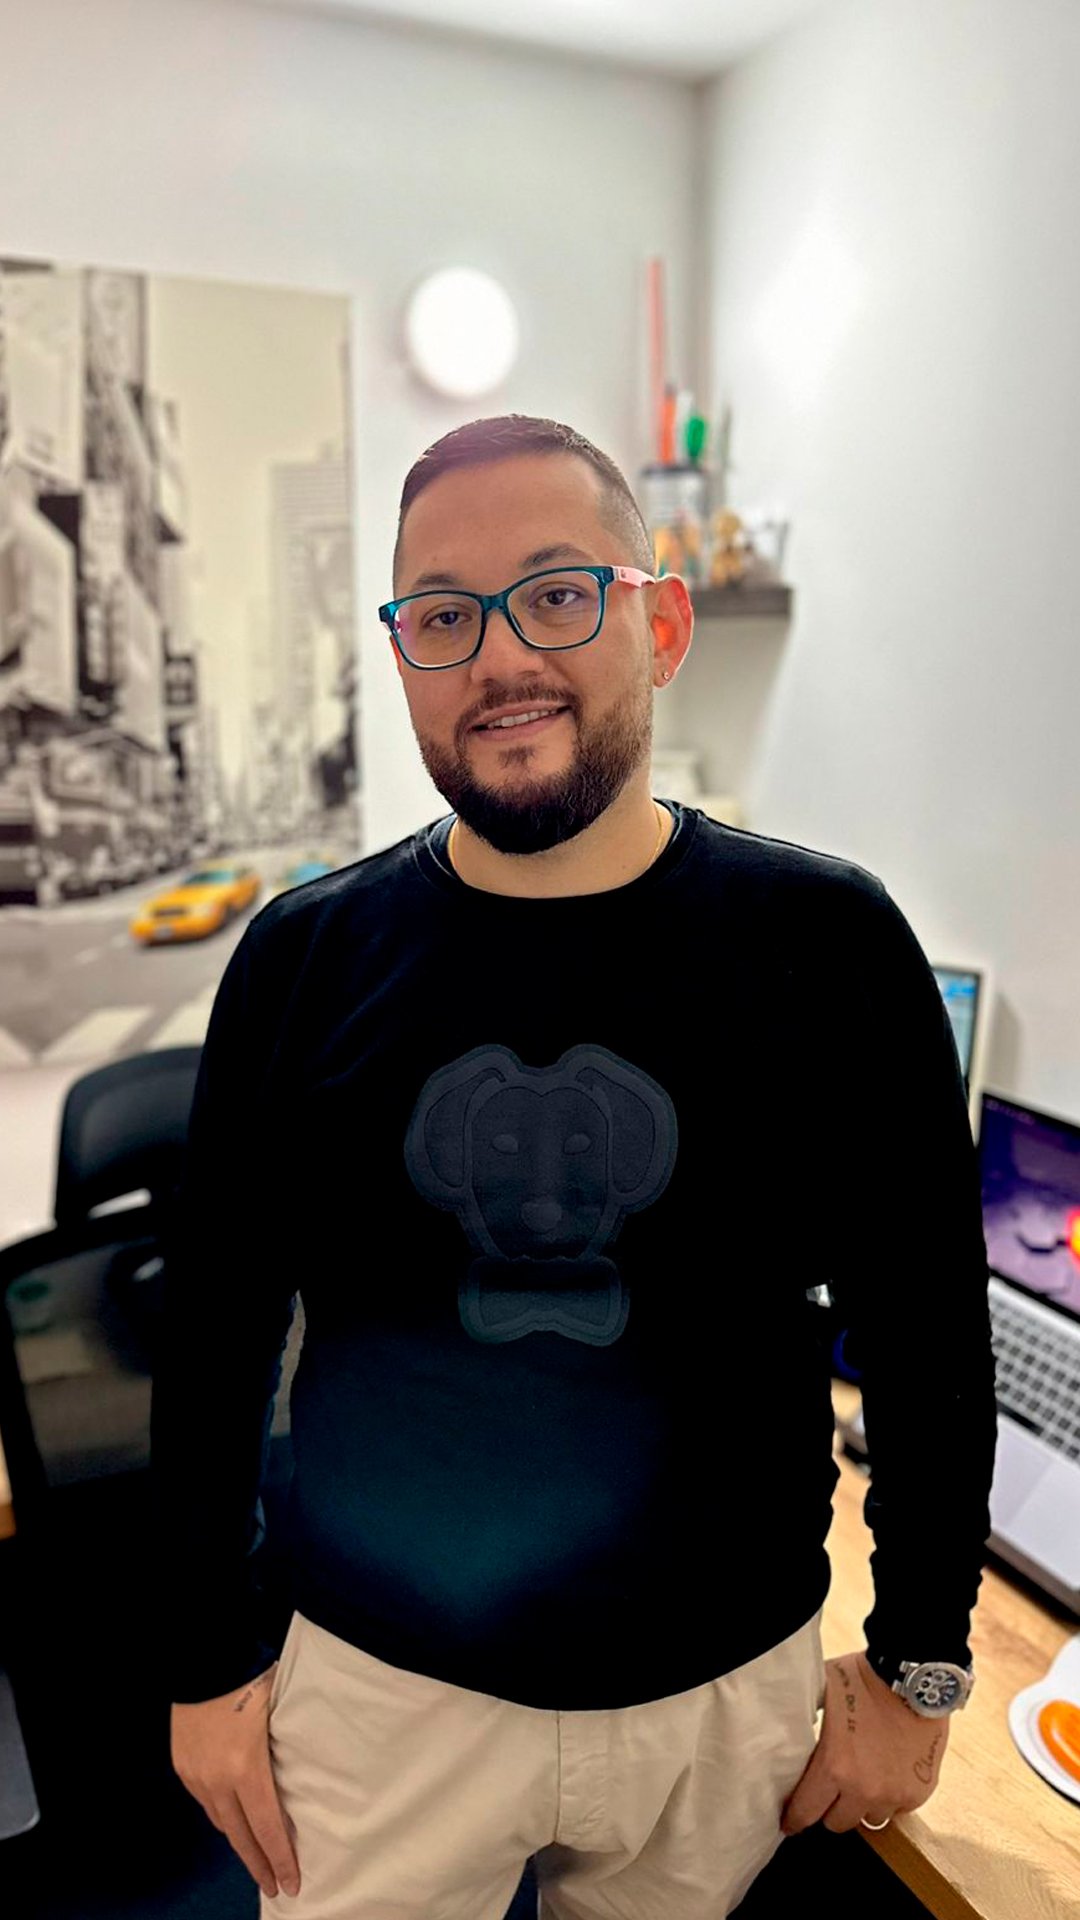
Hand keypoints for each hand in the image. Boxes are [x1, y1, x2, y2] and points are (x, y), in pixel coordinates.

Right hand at [170, 1664, 300, 1900]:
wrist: (204, 1657)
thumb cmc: (251, 1679)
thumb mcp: (279, 1716)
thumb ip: (284, 1752)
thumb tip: (301, 1778)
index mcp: (245, 1770)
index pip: (267, 1828)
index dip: (280, 1858)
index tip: (292, 1883)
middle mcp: (216, 1781)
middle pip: (240, 1836)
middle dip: (259, 1865)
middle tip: (276, 1886)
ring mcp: (195, 1775)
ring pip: (220, 1821)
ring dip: (239, 1840)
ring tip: (256, 1855)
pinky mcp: (182, 1766)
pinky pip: (204, 1802)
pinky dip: (221, 1815)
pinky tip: (232, 1819)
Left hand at [779, 1650, 950, 1834]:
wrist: (913, 1677)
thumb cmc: (863, 1679)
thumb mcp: (822, 1694)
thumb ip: (804, 1720)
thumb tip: (784, 1729)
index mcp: (834, 1767)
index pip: (805, 1812)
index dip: (794, 1819)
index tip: (790, 1823)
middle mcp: (864, 1790)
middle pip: (837, 1824)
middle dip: (829, 1809)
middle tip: (830, 1793)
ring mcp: (894, 1795)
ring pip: (870, 1819)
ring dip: (862, 1806)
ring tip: (861, 1783)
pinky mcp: (918, 1792)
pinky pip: (898, 1810)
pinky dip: (890, 1798)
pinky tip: (887, 1776)